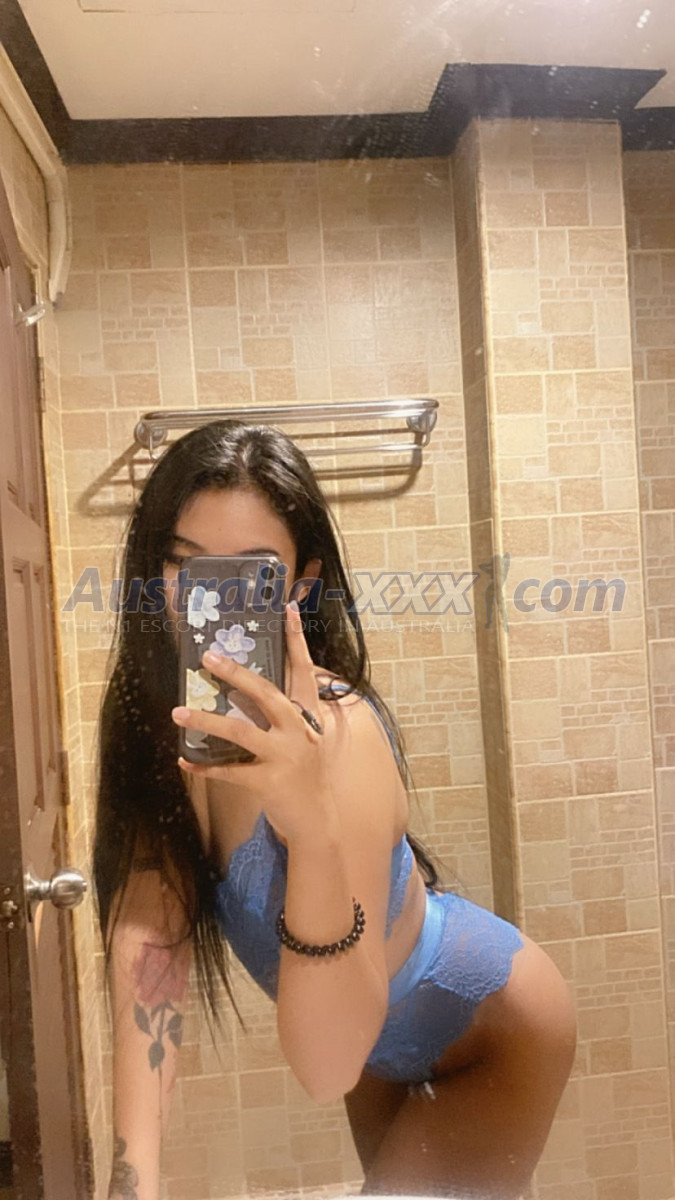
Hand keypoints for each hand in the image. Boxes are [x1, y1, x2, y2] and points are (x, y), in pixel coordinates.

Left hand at [171, 602, 334, 843]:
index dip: (296, 639)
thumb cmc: (304, 773)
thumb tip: (245, 691)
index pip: (304, 669)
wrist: (319, 820)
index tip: (288, 609)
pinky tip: (184, 761)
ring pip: (240, 732)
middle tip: (209, 658)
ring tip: (178, 712)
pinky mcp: (269, 782)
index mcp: (307, 716)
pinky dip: (204, 766)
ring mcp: (285, 756)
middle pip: (265, 695)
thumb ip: (282, 716)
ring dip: (206, 721)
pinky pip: (229, 771)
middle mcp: (299, 731)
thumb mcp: (302, 739)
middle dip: (236, 675)